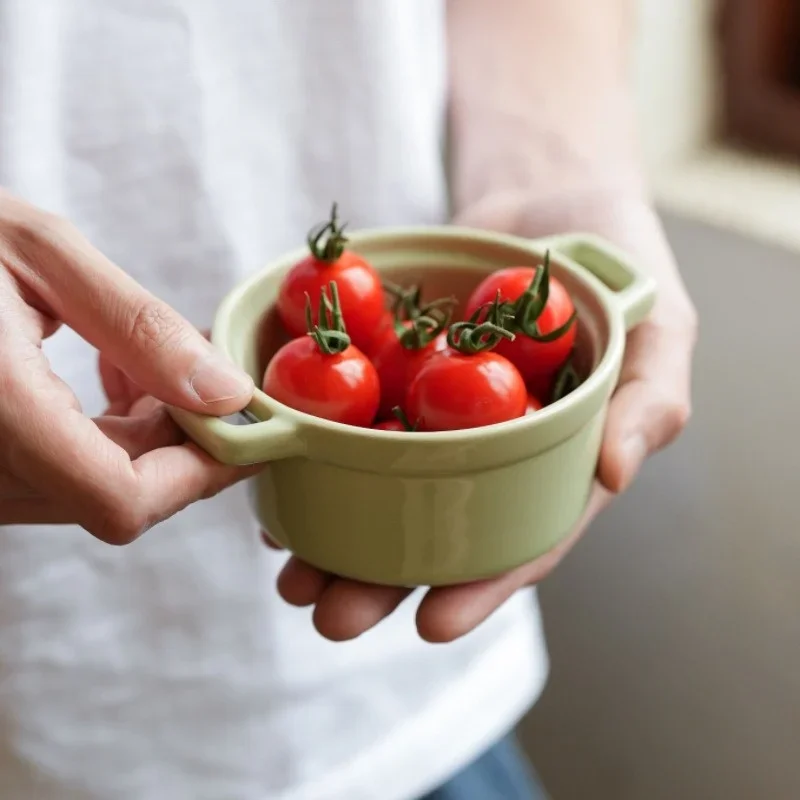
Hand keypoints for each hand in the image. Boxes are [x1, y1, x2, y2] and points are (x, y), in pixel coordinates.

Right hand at [0, 189, 257, 542]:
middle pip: (121, 497)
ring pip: (98, 488)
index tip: (248, 426)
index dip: (201, 472)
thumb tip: (227, 395)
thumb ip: (139, 330)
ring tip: (157, 363)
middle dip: (186, 443)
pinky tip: (119, 376)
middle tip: (213, 375)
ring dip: (152, 436)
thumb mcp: (41, 255)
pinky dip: (113, 435)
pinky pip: (66, 473)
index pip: (123, 499)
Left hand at [270, 194, 696, 641]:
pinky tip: (281, 485)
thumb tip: (612, 473)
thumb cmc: (615, 265)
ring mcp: (435, 414)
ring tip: (289, 574)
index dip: (481, 588)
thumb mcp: (658, 327)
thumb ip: (649, 400)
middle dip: (382, 581)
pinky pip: (352, 419)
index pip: (521, 539)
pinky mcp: (395, 372)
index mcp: (552, 461)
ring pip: (381, 488)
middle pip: (435, 530)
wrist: (545, 194)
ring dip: (334, 536)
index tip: (431, 625)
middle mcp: (486, 450)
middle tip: (329, 616)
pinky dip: (317, 453)